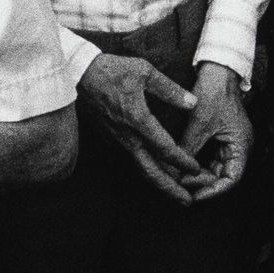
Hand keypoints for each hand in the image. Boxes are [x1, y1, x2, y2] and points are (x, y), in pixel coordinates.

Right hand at [78, 53, 204, 204]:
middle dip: (170, 188)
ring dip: (159, 182)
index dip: (182, 161)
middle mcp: (128, 135)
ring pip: (141, 167)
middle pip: (151, 170)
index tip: (196, 169)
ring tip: (175, 193)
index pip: (165, 148)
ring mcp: (118, 138)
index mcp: (138, 121)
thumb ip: (170, 89)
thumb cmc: (110, 70)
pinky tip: (156, 170)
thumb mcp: (144, 72)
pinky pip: (133, 157)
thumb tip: (192, 102)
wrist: (77, 73)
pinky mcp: (112, 136)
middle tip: (187, 201)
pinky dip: (148, 169)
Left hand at [179, 63, 252, 201]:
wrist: (217, 70)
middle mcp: (238, 147)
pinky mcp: (219, 136)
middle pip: (222, 176)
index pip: (231, 179)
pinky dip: (196, 161)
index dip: (213, 190)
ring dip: (198, 173)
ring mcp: (229, 142)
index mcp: (241, 145)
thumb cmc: (214, 92)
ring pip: (214, 167)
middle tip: (180, 185)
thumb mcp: (199, 122)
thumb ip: (188, 147)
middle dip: (202, 183)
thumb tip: (175, 170)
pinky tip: (181, 164)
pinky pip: (208, 156)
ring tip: (178, 177)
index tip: (194, 196)